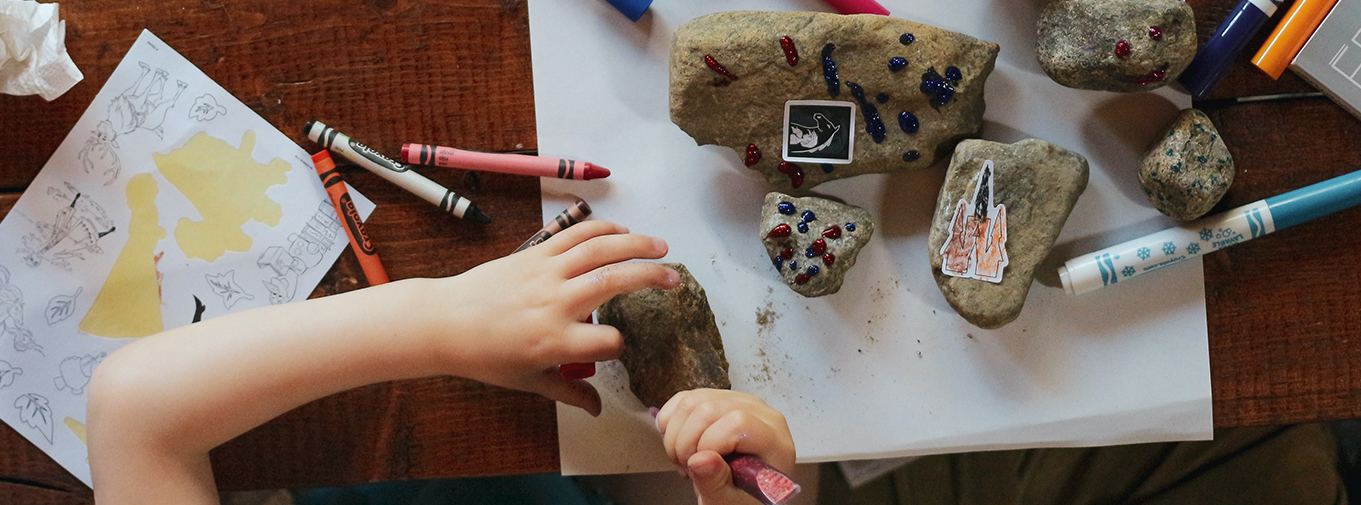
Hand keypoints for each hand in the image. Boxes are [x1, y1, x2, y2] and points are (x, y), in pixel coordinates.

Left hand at [426, 220, 677, 416]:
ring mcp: (546, 274)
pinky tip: (623, 231)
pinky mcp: (535, 254)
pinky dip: (602, 228)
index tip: (616, 346)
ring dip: (635, 244)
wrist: (445, 322)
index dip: (619, 346)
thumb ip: (569, 393)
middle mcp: (556, 303)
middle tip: (675, 279)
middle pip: (615, 282)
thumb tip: (598, 409)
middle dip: (651, 277)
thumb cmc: (486, 356)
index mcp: (556, 341)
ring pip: (599, 249)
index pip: (608, 342)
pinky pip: (574, 235)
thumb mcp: (530, 381)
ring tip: (662, 246)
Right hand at [656, 389, 795, 504]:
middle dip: (685, 442)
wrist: (739, 493)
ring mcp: (739, 401)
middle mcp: (760, 412)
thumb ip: (715, 482)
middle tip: (686, 468)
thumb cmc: (741, 498)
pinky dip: (671, 422)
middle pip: (709, 408)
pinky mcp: (719, 397)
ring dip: (675, 434)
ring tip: (684, 459)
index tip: (698, 468)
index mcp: (773, 439)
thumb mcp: (728, 502)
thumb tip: (700, 460)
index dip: (708, 444)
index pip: (737, 423)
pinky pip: (685, 398)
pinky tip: (678, 443)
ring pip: (692, 401)